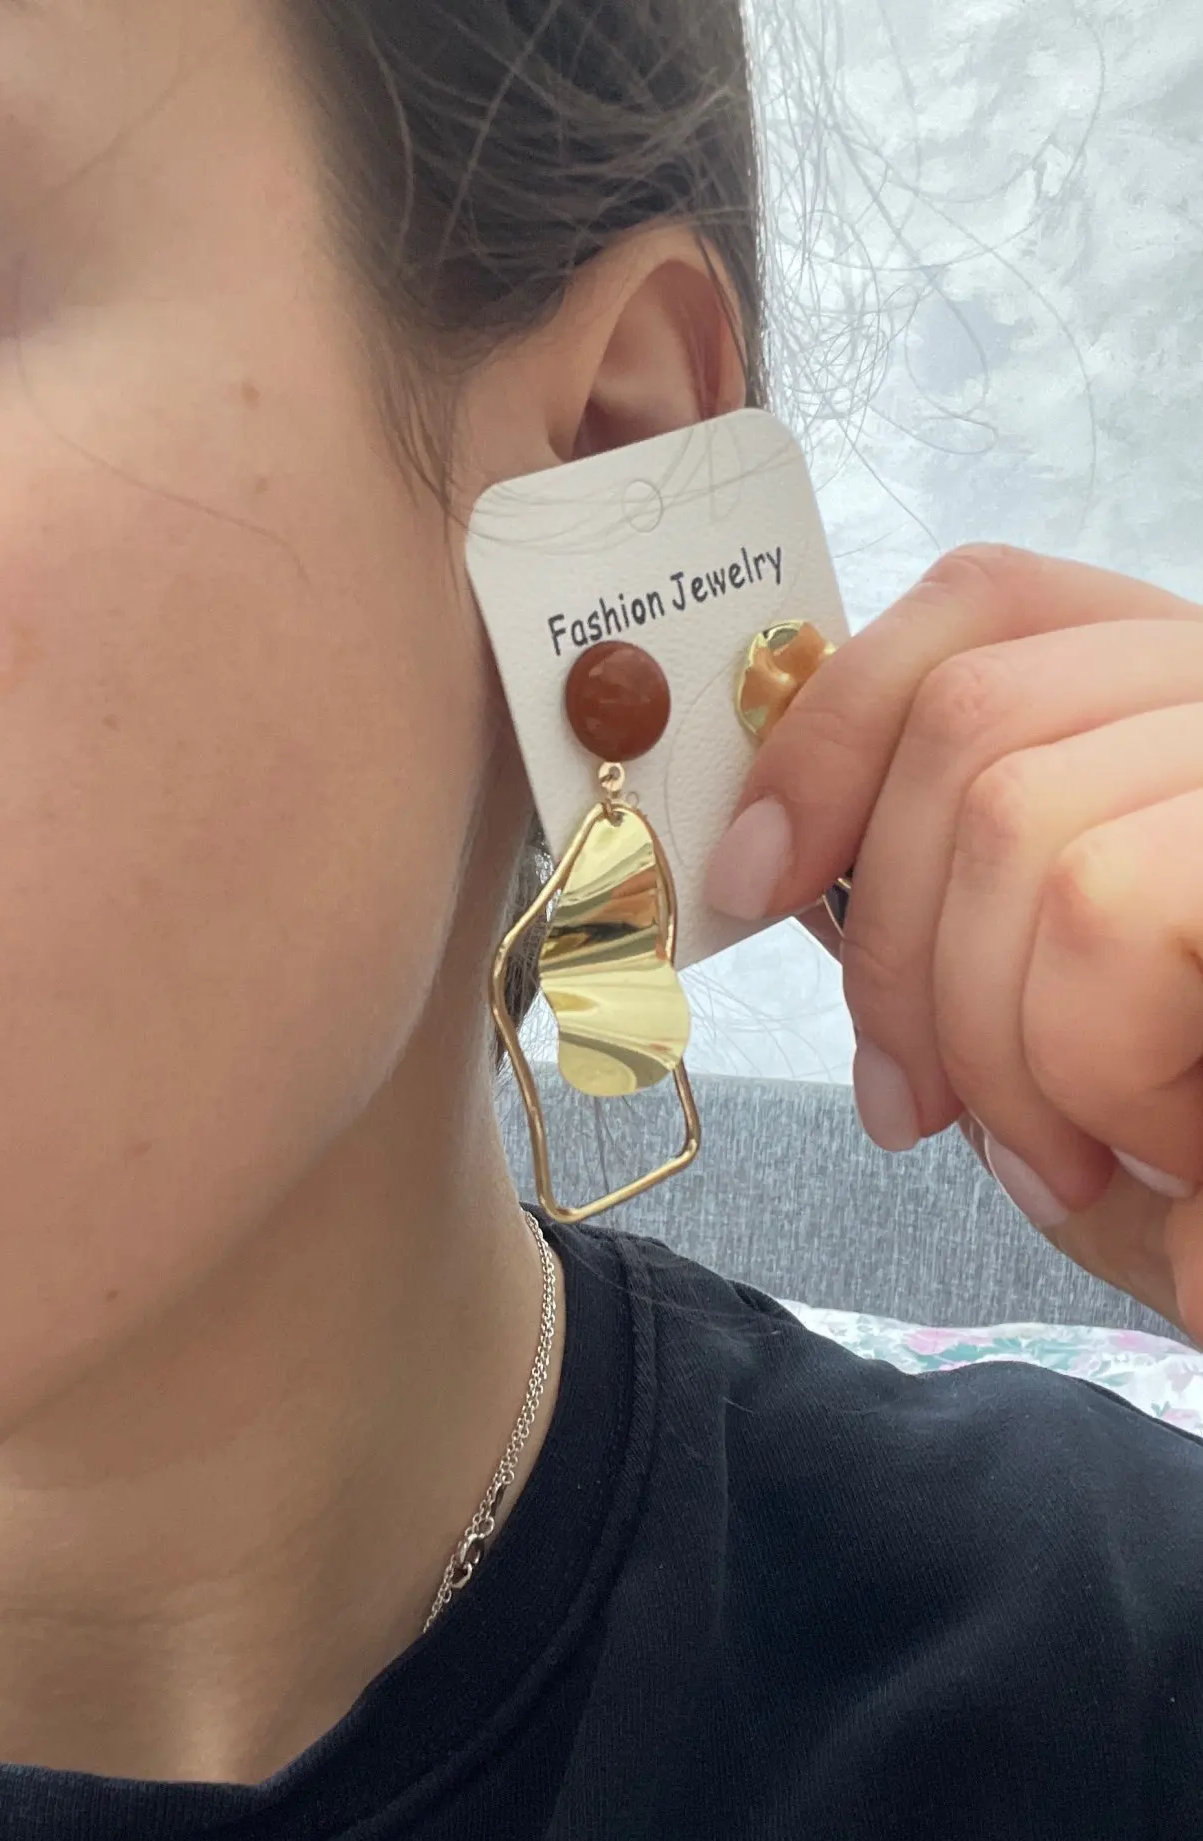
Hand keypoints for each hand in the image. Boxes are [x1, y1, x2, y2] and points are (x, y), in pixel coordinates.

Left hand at [704, 544, 1202, 1339]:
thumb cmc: (1190, 1169)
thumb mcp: (1046, 1017)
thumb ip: (944, 902)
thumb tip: (776, 852)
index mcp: (1173, 708)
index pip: (982, 605)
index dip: (833, 731)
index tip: (748, 880)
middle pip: (970, 716)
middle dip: (891, 948)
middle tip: (910, 1111)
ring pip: (1017, 816)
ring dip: (999, 1044)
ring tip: (1075, 1158)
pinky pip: (1106, 907)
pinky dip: (1091, 1067)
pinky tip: (1159, 1153)